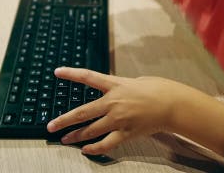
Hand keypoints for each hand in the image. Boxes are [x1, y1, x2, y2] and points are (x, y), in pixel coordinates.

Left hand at [46, 67, 188, 154]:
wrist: (171, 104)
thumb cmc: (156, 89)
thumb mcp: (134, 80)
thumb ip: (118, 86)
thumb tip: (110, 92)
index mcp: (115, 84)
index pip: (88, 77)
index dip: (71, 74)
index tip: (57, 72)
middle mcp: (113, 102)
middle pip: (83, 112)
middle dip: (64, 120)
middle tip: (51, 126)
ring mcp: (118, 119)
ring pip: (91, 130)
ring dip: (76, 136)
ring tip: (65, 139)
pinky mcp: (126, 133)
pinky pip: (106, 144)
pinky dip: (94, 149)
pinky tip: (86, 150)